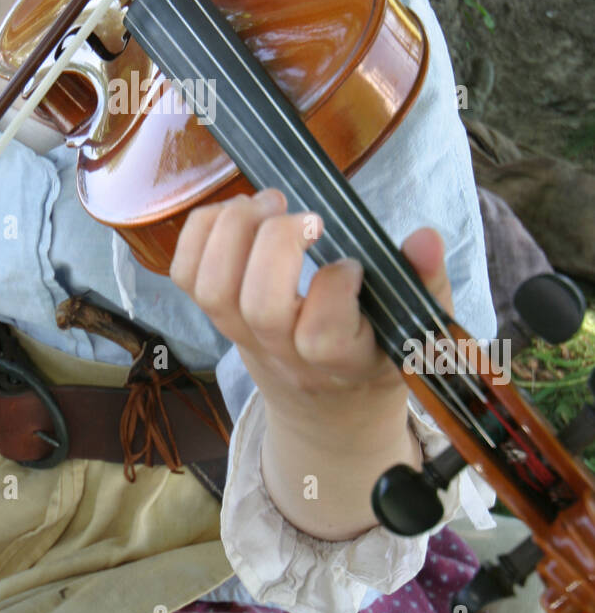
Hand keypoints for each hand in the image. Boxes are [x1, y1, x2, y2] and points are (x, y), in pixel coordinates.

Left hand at [169, 188, 452, 421]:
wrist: (328, 408)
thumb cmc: (376, 353)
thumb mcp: (415, 329)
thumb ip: (425, 283)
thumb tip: (426, 238)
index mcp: (343, 361)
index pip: (322, 334)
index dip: (334, 287)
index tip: (352, 263)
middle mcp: (286, 353)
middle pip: (258, 305)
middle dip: (277, 244)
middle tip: (305, 217)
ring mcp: (245, 337)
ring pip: (212, 289)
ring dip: (233, 230)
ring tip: (267, 204)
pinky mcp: (217, 317)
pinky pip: (186, 276)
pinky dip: (199, 232)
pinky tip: (237, 212)